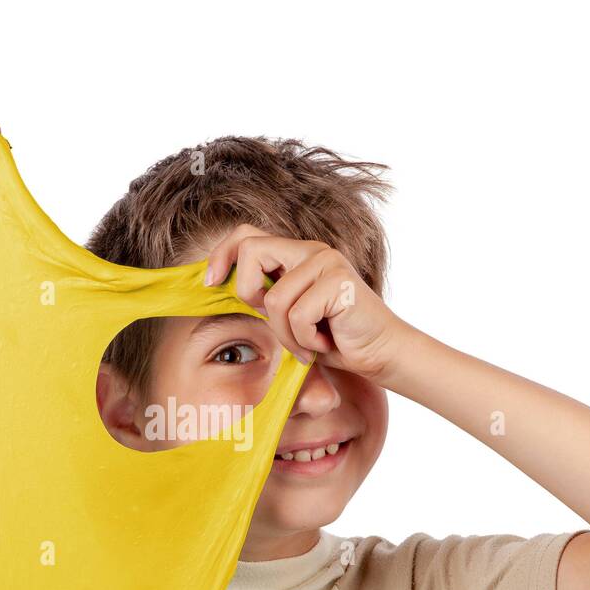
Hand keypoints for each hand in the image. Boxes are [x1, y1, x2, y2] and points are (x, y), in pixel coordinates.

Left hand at [203, 223, 409, 382]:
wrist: (381, 354)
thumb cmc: (335, 339)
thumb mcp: (288, 316)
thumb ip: (264, 297)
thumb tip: (218, 287)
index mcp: (296, 254)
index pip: (246, 235)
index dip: (221, 255)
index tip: (208, 283)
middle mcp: (311, 250)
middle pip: (251, 251)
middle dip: (248, 293)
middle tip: (270, 318)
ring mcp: (326, 262)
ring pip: (273, 299)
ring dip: (286, 334)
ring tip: (309, 342)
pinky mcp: (338, 281)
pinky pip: (297, 315)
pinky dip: (305, 340)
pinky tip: (325, 343)